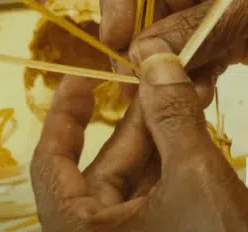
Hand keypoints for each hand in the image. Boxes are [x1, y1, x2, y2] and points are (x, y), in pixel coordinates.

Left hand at [30, 54, 247, 231]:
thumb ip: (173, 116)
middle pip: (106, 166)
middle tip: (162, 77)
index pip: (51, 165)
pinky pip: (159, 189)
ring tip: (187, 93)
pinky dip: (175, 157)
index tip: (78, 79)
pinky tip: (194, 125)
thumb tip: (156, 58)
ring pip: (138, 175)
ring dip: (163, 134)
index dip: (63, 117)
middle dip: (138, 119)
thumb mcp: (196, 176)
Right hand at [100, 0, 247, 98]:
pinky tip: (192, 92)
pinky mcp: (230, 33)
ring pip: (173, 31)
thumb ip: (205, 24)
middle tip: (133, 79)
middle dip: (143, 38)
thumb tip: (146, 55)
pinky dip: (192, 75)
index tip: (114, 34)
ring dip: (167, 63)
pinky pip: (198, 53)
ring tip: (165, 92)